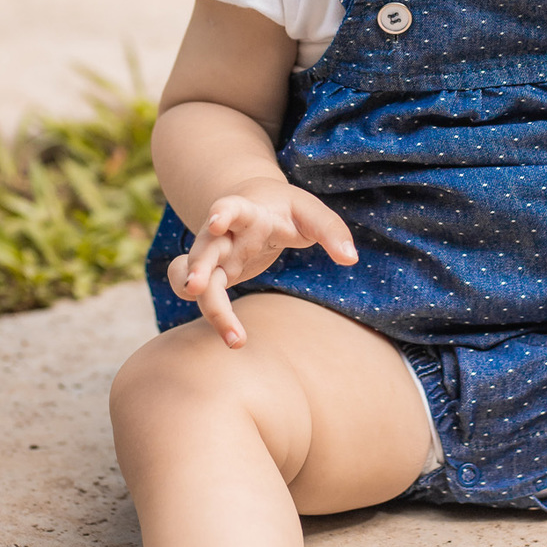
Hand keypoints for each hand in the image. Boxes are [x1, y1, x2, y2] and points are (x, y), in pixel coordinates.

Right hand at [166, 178, 356, 347]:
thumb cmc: (286, 209)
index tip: (216, 222)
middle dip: (196, 268)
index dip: (222, 213)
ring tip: (235, 341)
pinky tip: (229, 333)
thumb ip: (331, 231)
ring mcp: (218, 258)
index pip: (231, 207)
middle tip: (195, 287)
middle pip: (204, 250)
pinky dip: (206, 310)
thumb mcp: (311, 212)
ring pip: (202, 282)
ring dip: (211, 308)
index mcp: (248, 211)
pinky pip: (204, 295)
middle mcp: (224, 235)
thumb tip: (351, 259)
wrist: (257, 205)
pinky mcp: (219, 277)